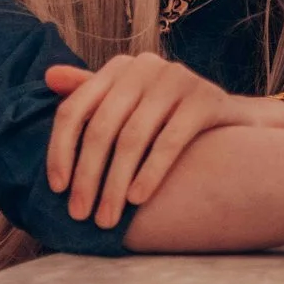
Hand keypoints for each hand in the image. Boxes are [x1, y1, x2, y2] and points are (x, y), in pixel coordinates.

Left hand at [44, 55, 266, 229]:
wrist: (235, 122)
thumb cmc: (171, 118)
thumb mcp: (131, 103)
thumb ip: (93, 93)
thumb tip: (48, 75)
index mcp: (119, 68)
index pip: (74, 110)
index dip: (60, 151)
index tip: (57, 190)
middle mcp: (146, 66)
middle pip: (102, 128)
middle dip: (88, 176)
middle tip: (81, 215)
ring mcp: (178, 79)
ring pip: (132, 138)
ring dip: (115, 184)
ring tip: (107, 218)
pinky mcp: (205, 98)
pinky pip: (169, 141)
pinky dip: (149, 172)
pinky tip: (137, 199)